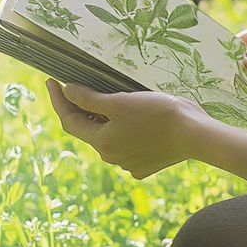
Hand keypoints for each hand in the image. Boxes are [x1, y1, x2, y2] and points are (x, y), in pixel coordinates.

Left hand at [45, 80, 205, 178]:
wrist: (195, 134)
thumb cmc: (158, 114)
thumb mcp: (119, 101)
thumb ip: (89, 99)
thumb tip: (67, 92)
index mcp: (102, 142)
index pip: (69, 121)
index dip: (58, 100)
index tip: (51, 81)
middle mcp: (111, 157)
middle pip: (88, 130)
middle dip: (80, 110)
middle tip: (77, 87)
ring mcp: (129, 163)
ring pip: (108, 138)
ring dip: (103, 121)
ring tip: (108, 101)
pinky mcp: (146, 165)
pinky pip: (127, 146)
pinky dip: (124, 131)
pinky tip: (133, 119)